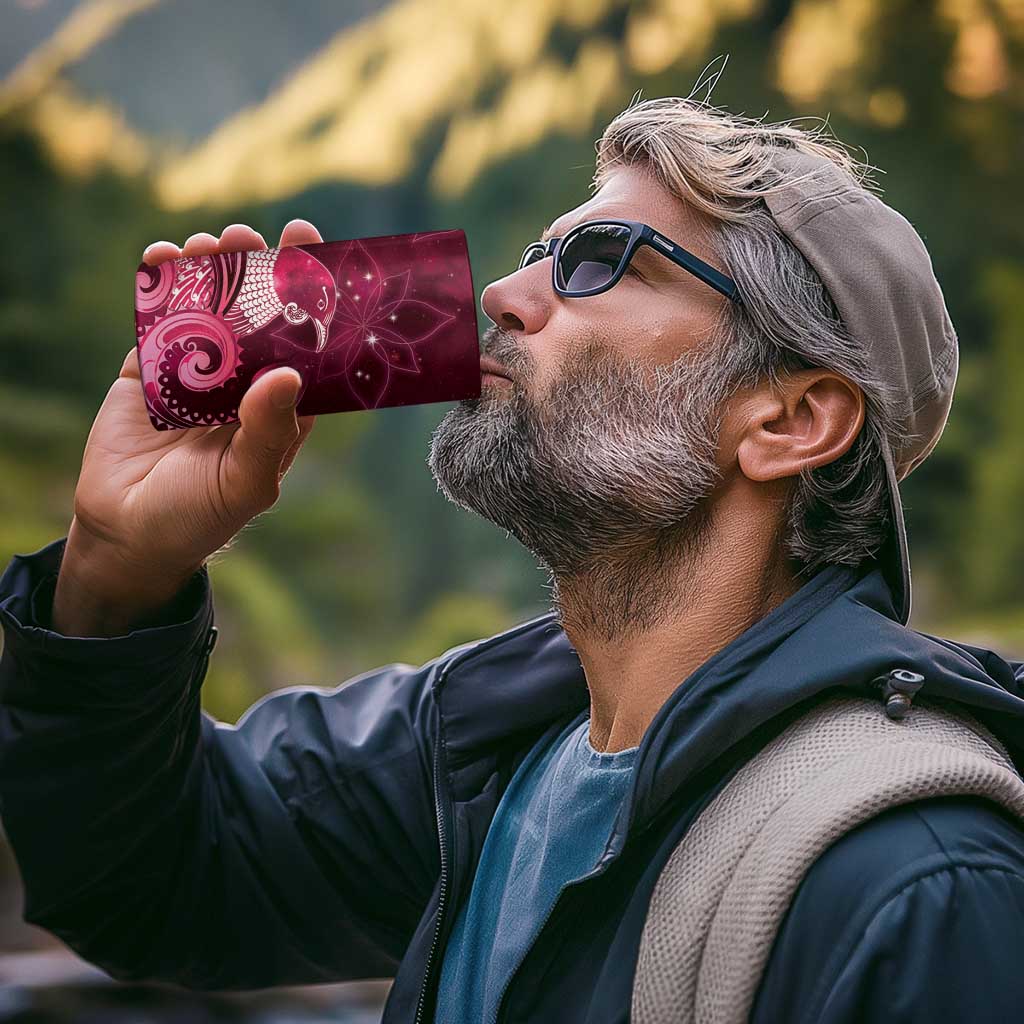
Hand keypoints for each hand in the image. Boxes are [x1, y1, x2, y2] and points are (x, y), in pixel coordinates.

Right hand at [53, 220, 322, 633]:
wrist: (126, 532)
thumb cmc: (200, 516)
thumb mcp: (245, 482)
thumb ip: (268, 432)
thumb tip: (288, 374)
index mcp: (282, 406)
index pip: (306, 345)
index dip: (313, 300)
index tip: (315, 254)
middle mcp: (245, 381)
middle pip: (260, 314)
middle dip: (259, 271)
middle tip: (254, 236)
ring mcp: (198, 371)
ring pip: (211, 307)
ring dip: (212, 270)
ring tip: (211, 243)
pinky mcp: (150, 368)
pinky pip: (158, 318)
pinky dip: (160, 285)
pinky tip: (163, 256)